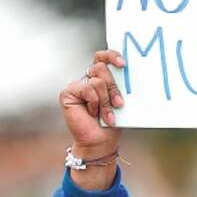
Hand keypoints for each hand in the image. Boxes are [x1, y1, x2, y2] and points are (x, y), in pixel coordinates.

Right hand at [58, 50, 125, 189]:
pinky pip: (87, 89)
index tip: (123, 64)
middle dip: (114, 87)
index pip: (103, 57)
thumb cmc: (112, 122)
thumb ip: (120, 85)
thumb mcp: (121, 101)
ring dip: (106, 100)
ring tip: (106, 114)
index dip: (111, 55)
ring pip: (97, 81)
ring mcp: (78, 86)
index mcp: (101, 78)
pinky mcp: (68, 93)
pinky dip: (94, 103)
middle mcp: (88, 79)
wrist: (101, 141)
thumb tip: (129, 71)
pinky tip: (93, 114)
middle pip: (101, 67)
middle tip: (119, 104)